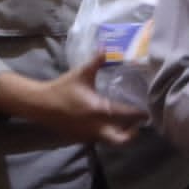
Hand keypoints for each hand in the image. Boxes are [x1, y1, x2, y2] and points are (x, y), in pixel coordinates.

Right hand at [29, 55, 147, 145]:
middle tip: (139, 123)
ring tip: (127, 122)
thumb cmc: (62, 88)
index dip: (140, 114)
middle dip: (133, 133)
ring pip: (111, 141)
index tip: (149, 110)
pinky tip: (110, 124)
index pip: (126, 115)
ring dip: (121, 133)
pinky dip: (108, 134)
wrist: (40, 105)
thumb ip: (98, 61)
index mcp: (99, 110)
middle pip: (122, 140)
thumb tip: (109, 47)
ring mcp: (88, 135)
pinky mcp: (81, 139)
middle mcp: (96, 127)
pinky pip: (100, 139)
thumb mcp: (81, 73)